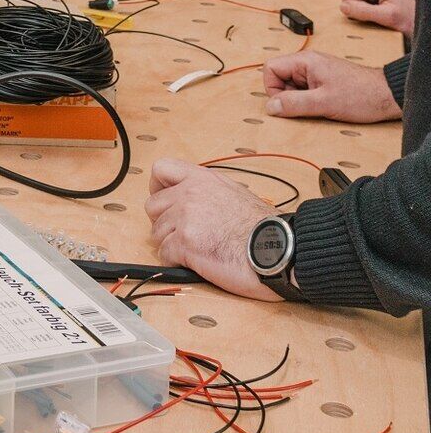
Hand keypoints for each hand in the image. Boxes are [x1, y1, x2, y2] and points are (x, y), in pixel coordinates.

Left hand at [144, 159, 278, 300]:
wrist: (280, 249)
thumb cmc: (265, 228)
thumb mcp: (235, 192)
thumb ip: (208, 191)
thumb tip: (192, 198)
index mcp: (201, 179)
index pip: (161, 169)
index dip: (158, 187)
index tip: (166, 201)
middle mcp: (189, 194)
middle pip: (152, 206)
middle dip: (164, 222)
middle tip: (183, 233)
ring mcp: (185, 218)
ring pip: (156, 233)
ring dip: (171, 244)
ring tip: (197, 250)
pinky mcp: (185, 243)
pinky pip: (164, 254)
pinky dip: (176, 261)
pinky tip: (197, 262)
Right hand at [263, 50, 399, 122]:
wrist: (389, 95)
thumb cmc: (363, 94)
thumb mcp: (323, 102)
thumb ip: (294, 103)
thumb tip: (270, 107)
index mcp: (305, 61)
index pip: (271, 68)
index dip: (273, 88)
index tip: (285, 103)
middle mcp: (308, 63)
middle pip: (280, 77)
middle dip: (288, 96)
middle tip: (305, 106)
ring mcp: (316, 71)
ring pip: (292, 85)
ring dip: (299, 99)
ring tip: (319, 106)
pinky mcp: (324, 80)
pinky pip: (305, 89)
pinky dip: (309, 100)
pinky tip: (324, 106)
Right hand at [341, 0, 415, 36]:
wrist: (422, 25)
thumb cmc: (411, 19)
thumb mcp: (387, 16)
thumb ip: (363, 11)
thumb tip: (343, 7)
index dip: (358, 10)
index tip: (375, 15)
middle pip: (351, 0)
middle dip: (361, 12)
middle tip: (379, 18)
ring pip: (354, 5)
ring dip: (364, 15)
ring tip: (381, 18)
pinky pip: (360, 8)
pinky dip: (367, 16)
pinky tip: (379, 17)